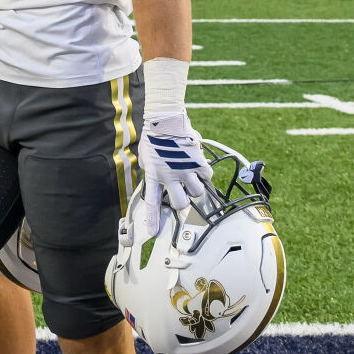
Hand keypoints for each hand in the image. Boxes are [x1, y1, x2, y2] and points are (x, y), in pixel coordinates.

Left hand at [137, 113, 214, 235]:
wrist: (165, 120)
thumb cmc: (154, 136)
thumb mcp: (146, 156)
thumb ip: (151, 169)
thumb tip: (157, 175)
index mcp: (154, 175)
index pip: (152, 202)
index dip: (154, 220)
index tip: (155, 233)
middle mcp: (169, 176)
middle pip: (180, 204)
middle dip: (183, 202)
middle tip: (183, 193)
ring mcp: (184, 170)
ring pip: (196, 192)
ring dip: (195, 187)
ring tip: (191, 177)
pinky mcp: (197, 162)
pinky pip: (207, 176)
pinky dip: (205, 173)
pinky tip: (198, 165)